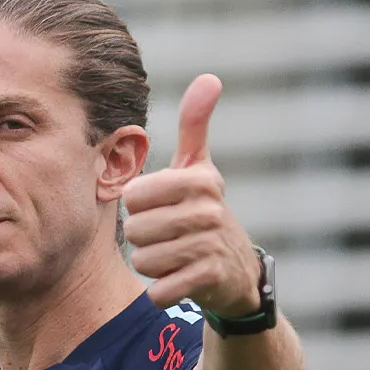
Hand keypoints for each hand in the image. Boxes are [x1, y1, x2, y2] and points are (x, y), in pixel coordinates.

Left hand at [122, 74, 260, 314]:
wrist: (236, 271)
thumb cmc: (203, 211)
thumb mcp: (200, 168)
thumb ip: (196, 125)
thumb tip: (209, 78)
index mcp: (200, 180)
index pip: (133, 196)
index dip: (139, 208)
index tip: (162, 209)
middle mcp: (208, 210)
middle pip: (135, 230)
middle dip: (144, 239)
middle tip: (168, 237)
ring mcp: (211, 245)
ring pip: (144, 260)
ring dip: (153, 265)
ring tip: (175, 257)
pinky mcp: (209, 280)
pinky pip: (159, 290)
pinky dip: (163, 291)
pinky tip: (180, 280)